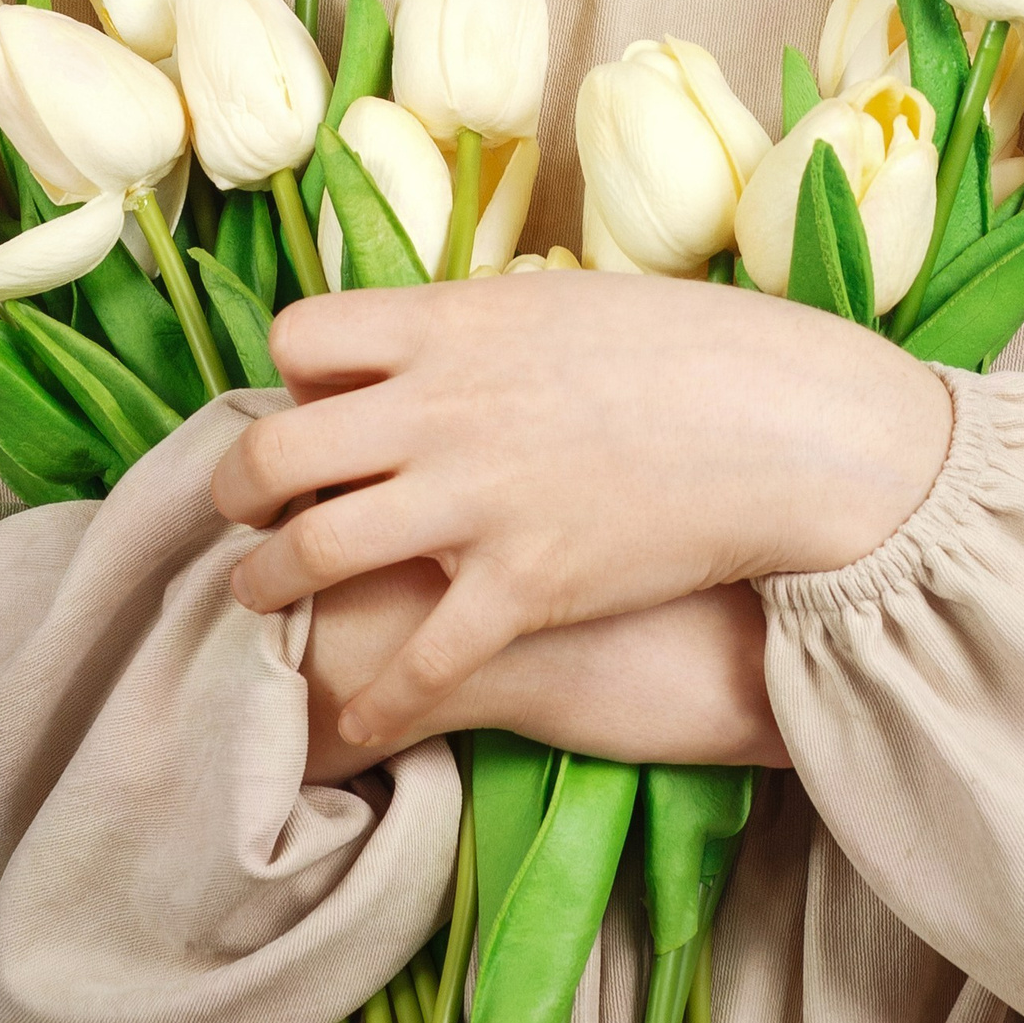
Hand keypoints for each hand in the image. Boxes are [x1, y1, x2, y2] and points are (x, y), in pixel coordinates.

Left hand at [212, 269, 951, 753]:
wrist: (783, 423)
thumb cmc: (691, 348)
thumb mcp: (564, 303)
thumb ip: (478, 328)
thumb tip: (426, 344)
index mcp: (449, 325)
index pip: (300, 339)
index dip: (288, 378)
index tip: (301, 409)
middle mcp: (440, 409)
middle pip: (277, 453)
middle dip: (240, 494)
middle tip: (241, 517)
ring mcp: (475, 500)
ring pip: (314, 554)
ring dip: (271, 586)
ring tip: (265, 600)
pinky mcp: (521, 586)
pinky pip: (417, 662)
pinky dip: (374, 700)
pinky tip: (356, 720)